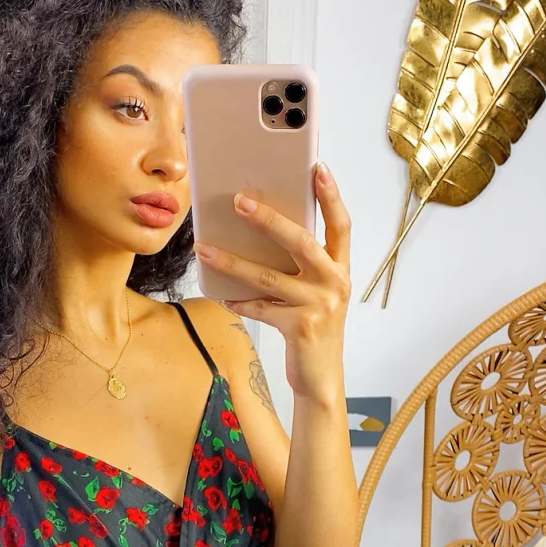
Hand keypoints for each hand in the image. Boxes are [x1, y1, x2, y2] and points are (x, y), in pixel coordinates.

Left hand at [192, 160, 351, 403]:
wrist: (321, 379)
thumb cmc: (315, 329)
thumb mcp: (317, 294)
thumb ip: (302, 266)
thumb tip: (262, 233)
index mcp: (340, 269)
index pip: (341, 224)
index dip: (331, 195)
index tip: (316, 167)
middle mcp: (334, 283)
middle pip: (300, 241)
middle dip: (267, 219)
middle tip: (239, 201)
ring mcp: (318, 306)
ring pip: (268, 275)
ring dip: (232, 261)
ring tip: (205, 249)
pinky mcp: (299, 327)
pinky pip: (260, 307)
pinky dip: (239, 301)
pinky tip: (222, 296)